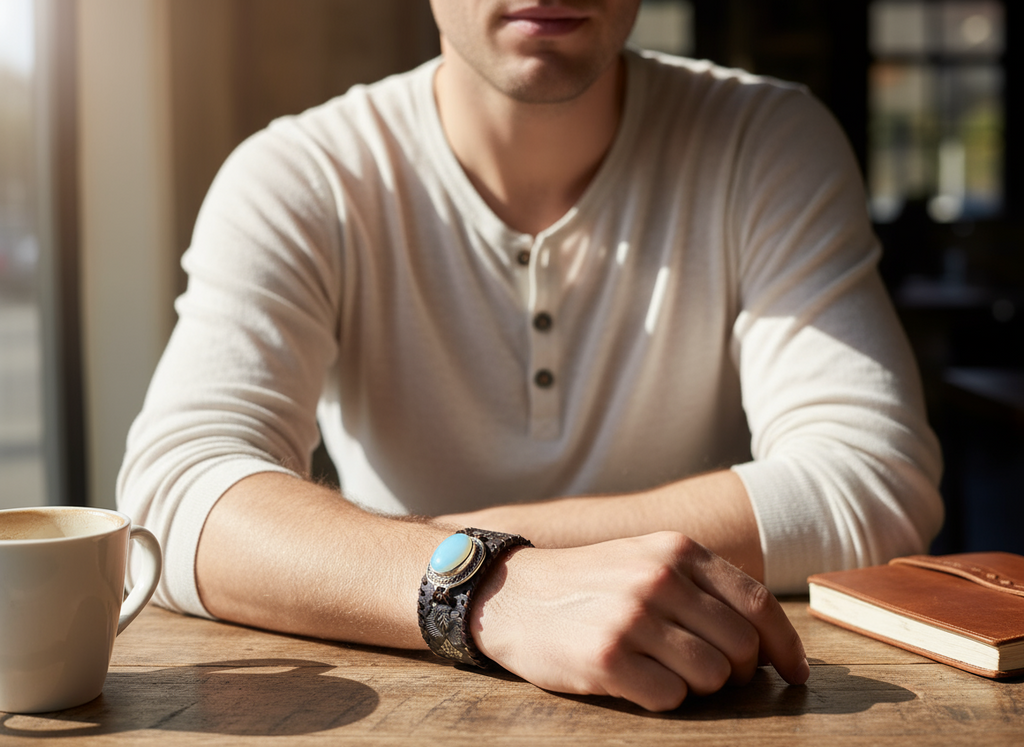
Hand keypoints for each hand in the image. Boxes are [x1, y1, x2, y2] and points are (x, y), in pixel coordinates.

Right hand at [469, 532, 808, 711]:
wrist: (513, 594)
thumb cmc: (590, 583)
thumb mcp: (646, 559)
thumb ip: (703, 586)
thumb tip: (768, 641)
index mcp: (676, 550)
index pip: (758, 603)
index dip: (785, 645)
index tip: (794, 672)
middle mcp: (659, 579)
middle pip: (742, 648)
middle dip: (738, 673)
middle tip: (711, 675)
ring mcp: (633, 618)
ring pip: (713, 679)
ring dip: (697, 687)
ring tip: (662, 670)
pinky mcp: (608, 659)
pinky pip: (671, 699)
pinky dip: (661, 698)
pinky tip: (633, 678)